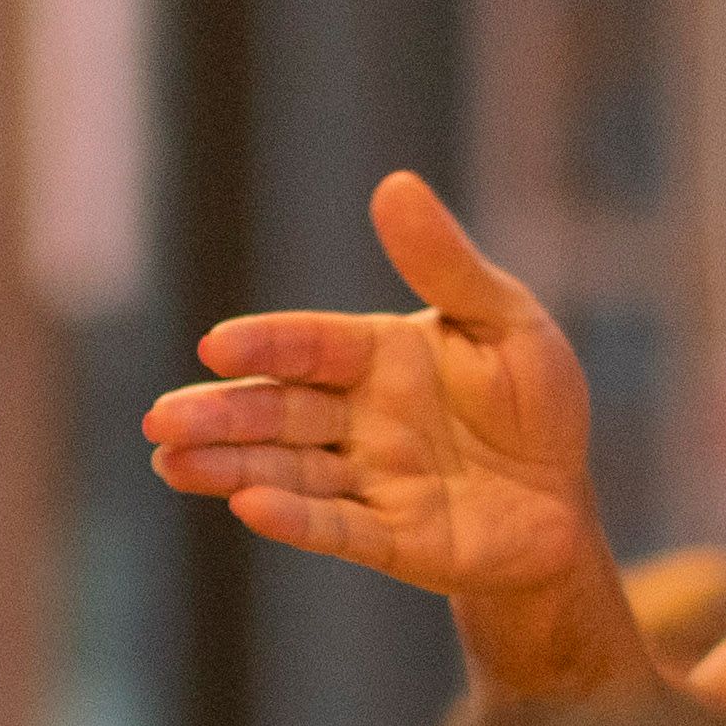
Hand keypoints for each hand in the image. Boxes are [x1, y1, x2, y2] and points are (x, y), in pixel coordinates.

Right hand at [143, 175, 629, 643]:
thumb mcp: (507, 322)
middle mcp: (358, 419)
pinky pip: (338, 529)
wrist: (563, 505)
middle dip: (222, 415)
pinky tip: (248, 508)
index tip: (217, 346)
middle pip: (279, 413)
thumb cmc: (534, 404)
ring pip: (288, 471)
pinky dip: (295, 519)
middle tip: (161, 419)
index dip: (265, 347)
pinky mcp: (391, 540)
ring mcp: (368, 482)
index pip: (310, 347)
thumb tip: (395, 185)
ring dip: (231, 468)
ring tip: (172, 464)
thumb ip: (447, 266)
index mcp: (376, 357)